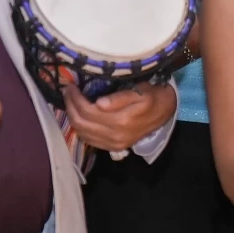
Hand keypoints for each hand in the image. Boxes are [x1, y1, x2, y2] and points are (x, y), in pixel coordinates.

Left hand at [63, 82, 177, 151]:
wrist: (166, 112)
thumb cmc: (153, 96)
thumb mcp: (141, 91)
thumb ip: (120, 97)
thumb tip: (99, 103)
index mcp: (122, 120)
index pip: (88, 111)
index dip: (75, 98)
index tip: (70, 85)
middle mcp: (115, 135)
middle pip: (82, 123)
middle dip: (70, 106)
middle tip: (67, 91)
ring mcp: (114, 144)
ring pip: (82, 134)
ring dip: (72, 118)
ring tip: (70, 102)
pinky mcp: (113, 148)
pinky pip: (89, 141)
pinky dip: (80, 129)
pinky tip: (79, 116)